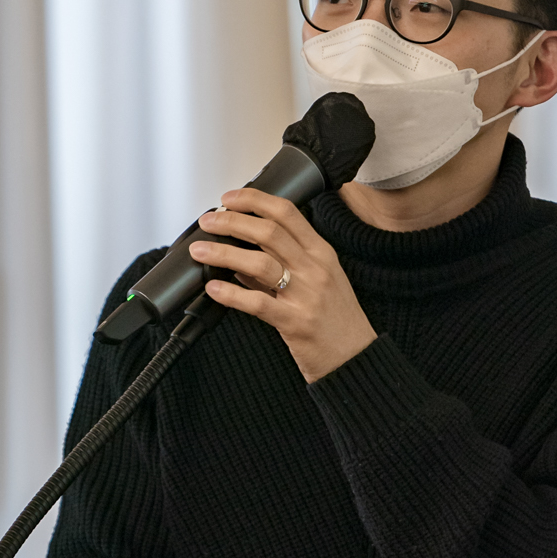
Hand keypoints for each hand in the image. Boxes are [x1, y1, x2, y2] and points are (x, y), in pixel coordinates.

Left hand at [189, 188, 376, 382]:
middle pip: (269, 231)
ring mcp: (306, 295)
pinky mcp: (295, 322)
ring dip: (225, 253)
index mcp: (321, 253)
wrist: (356, 358)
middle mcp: (315, 268)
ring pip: (260, 263)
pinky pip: (257, 303)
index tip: (229, 199)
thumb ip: (282, 266)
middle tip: (209, 221)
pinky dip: (231, 293)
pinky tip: (214, 288)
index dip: (254, 200)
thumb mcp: (317, 283)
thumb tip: (239, 257)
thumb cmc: (337, 320)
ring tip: (201, 251)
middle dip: (233, 221)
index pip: (287, 213)